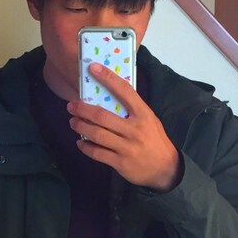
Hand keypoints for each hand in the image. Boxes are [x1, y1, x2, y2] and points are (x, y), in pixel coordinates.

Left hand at [67, 62, 182, 191]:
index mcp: (143, 114)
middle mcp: (134, 129)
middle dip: (83, 109)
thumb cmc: (154, 140)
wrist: (166, 169)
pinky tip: (80, 142)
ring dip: (81, 127)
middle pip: (102, 116)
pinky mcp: (120, 163)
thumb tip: (109, 95)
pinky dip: (86, 147)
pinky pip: (97, 153)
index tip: (93, 68)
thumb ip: (132, 110)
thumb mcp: (149, 120)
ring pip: (97, 134)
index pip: (124, 91)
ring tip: (73, 122)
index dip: (108, 78)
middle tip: (72, 105)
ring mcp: (127, 147)